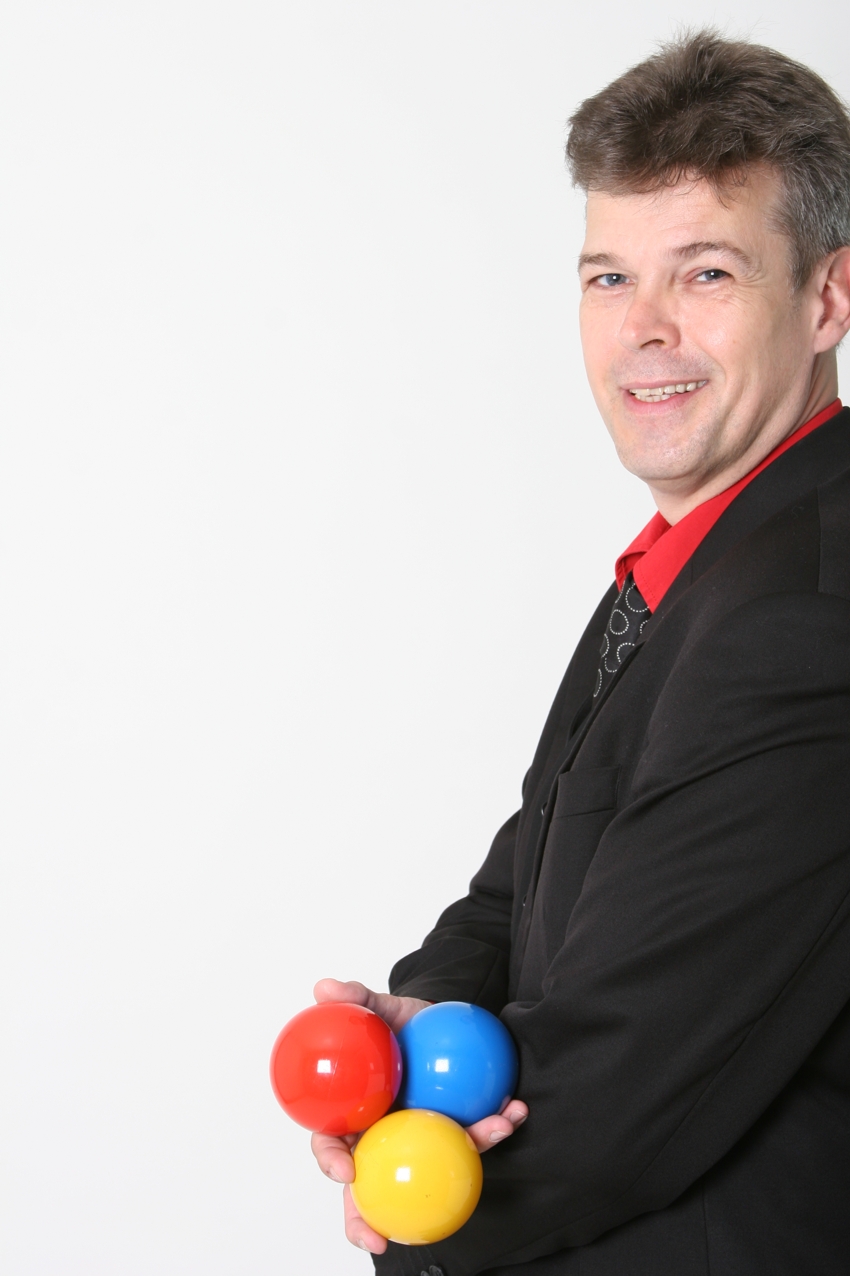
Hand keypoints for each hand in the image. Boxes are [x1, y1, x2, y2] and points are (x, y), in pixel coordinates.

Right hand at [309, 978, 528, 1254]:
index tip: (346, 1171)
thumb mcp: (378, 1007)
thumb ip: (354, 998)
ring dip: (472, 1151)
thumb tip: (322, 987)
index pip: (332, 1145)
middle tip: (385, 1238)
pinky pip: (478, 1136)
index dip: (332, 1164)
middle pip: (371, 1188)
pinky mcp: (460, 1132)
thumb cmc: (397, 1024)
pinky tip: (514, 1110)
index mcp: (356, 1115)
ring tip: (494, 1131)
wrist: (439, 1021)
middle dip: (371, 1221)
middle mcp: (387, 1138)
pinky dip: (498, 1124)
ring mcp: (426, 1140)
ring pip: (437, 1167)